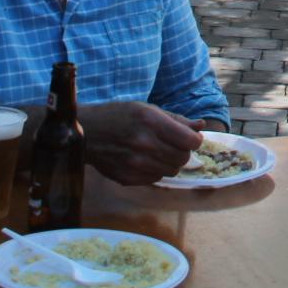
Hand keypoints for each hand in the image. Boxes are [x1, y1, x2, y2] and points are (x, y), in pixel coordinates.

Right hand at [80, 102, 202, 185]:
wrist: (87, 133)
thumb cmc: (119, 116)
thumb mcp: (148, 109)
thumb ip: (176, 120)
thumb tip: (201, 126)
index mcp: (151, 122)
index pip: (190, 141)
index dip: (194, 140)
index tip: (189, 137)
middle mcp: (144, 144)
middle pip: (183, 158)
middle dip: (182, 151)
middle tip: (172, 144)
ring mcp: (135, 164)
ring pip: (172, 171)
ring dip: (169, 162)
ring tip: (157, 151)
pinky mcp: (127, 178)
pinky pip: (156, 178)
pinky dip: (155, 170)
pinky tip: (144, 160)